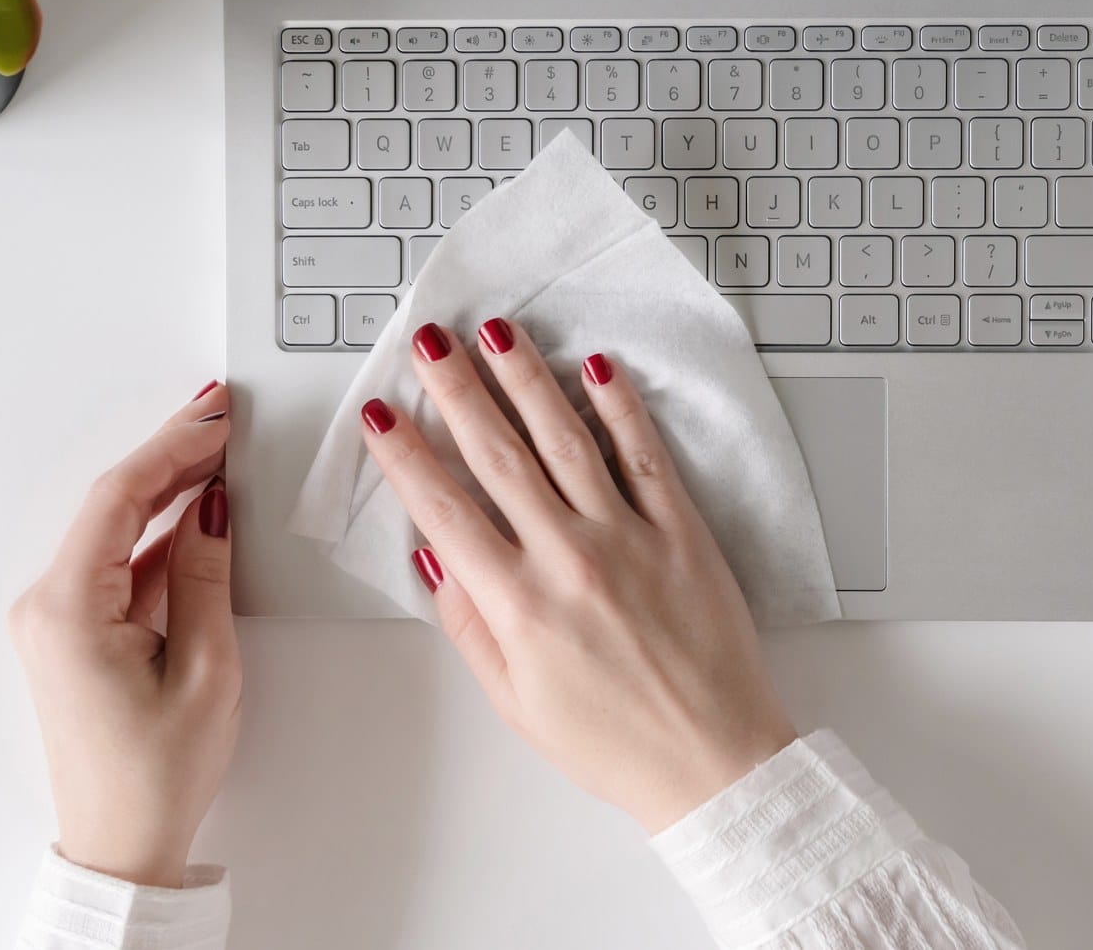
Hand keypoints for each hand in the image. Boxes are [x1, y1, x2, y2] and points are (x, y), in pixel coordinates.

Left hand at [9, 383, 239, 887]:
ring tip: (222, 457)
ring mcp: (55, 619)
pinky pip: (117, 565)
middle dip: (172, 457)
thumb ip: (205, 574)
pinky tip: (199, 517)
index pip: (120, 498)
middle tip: (224, 418)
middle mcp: (47, 605)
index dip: (172, 445)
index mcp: (68, 608)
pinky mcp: (72, 634)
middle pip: (112, 505)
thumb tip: (211, 507)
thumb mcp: (206, 668)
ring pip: (116, 531)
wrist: (121, 844)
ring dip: (168, 494)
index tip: (216, 413)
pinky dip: (159, 536)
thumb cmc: (155, 775)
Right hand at [361, 320, 796, 831]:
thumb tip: (433, 558)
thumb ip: (468, 624)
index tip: (380, 412)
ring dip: (525, 379)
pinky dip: (621, 407)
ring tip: (496, 333)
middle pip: (498, 455)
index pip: (444, 509)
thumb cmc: (616, 742)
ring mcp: (629, 538)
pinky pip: (645, 456)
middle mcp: (569, 559)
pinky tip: (596, 367)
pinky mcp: (681, 532)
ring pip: (565, 439)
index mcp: (519, 604)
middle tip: (429, 342)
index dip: (404, 455)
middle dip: (456, 389)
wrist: (712, 760)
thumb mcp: (515, 701)